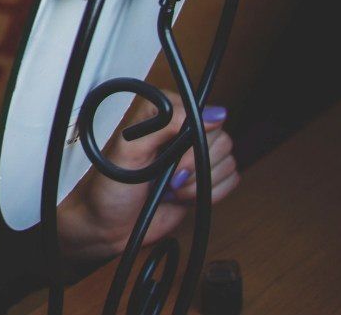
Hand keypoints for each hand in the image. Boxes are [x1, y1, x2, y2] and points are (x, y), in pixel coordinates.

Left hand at [57, 91, 239, 263]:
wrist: (109, 225)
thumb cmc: (110, 187)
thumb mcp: (130, 150)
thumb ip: (165, 125)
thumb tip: (210, 114)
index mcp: (163, 114)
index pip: (204, 116)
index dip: (194, 143)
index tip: (175, 162)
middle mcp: (182, 131)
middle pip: (221, 140)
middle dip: (195, 168)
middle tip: (168, 177)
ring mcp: (194, 155)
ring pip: (228, 162)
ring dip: (199, 184)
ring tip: (170, 187)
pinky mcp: (204, 178)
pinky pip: (231, 181)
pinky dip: (208, 194)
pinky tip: (182, 196)